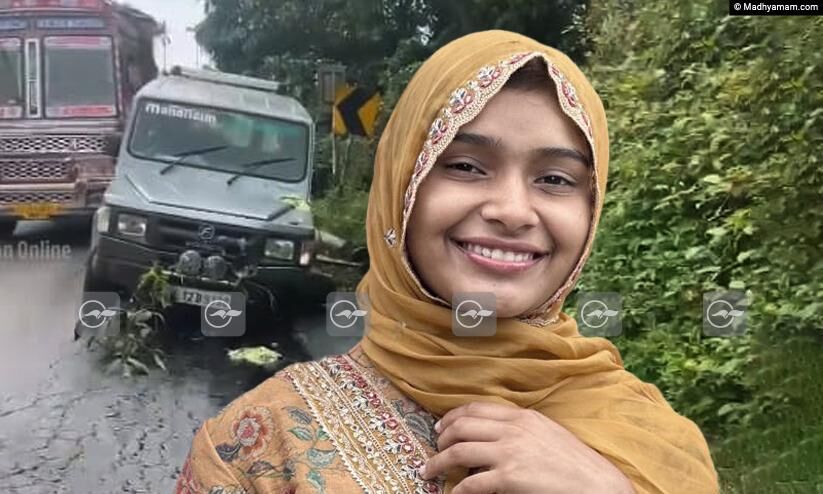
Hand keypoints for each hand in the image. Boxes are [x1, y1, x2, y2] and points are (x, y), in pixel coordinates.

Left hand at [419, 402, 635, 493]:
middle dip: (441, 438)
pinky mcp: (510, 477)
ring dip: (438, 462)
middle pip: (462, 426)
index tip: (441, 426)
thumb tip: (494, 434)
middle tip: (434, 448)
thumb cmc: (574, 462)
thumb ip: (520, 428)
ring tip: (430, 471)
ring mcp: (509, 452)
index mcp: (522, 416)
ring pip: (459, 451)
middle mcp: (513, 429)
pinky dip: (457, 489)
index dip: (452, 416)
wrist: (596, 484)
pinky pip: (472, 483)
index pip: (476, 408)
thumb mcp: (546, 432)